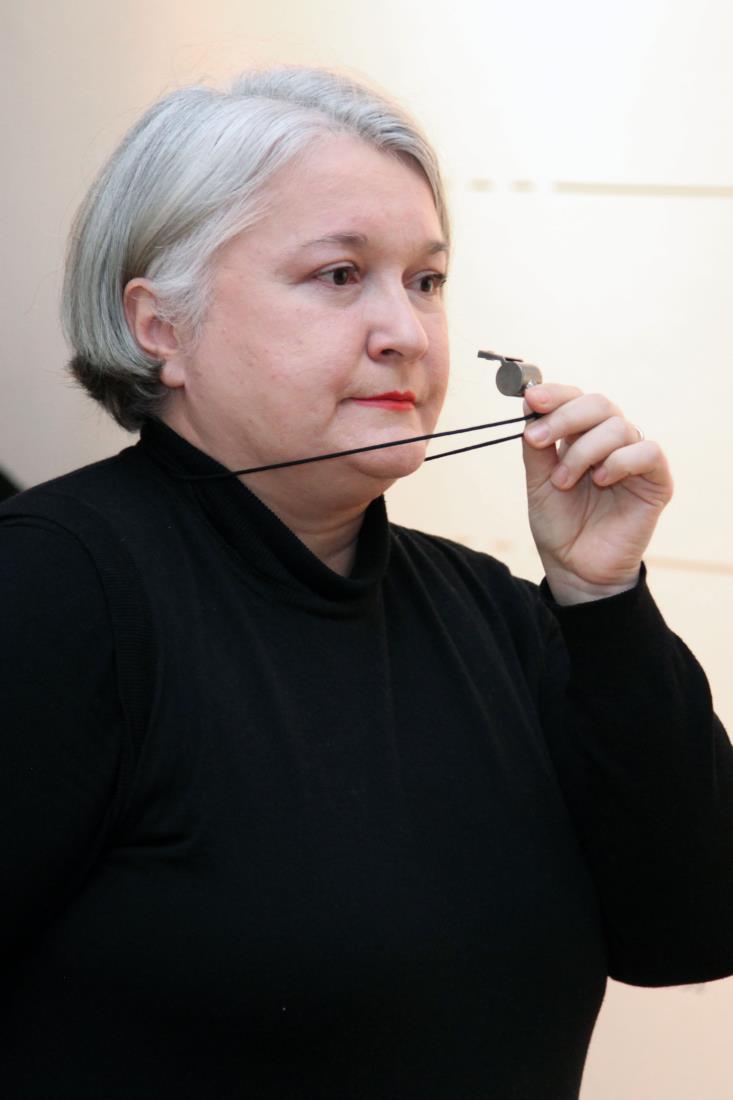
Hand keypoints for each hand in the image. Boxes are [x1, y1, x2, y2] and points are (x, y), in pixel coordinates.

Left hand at [521, 384, 672, 604]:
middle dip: (565, 417)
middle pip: (599, 404)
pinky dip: (619, 461)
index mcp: (581, 437)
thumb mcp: (537, 483)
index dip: (556, 394)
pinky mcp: (656, 481)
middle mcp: (610, 442)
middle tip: (538, 440)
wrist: (574, 567)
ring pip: (618, 426)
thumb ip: (537, 447)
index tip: (531, 399)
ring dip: (583, 451)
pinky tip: (600, 481)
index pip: (575, 399)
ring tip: (564, 482)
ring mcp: (634, 459)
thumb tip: (529, 405)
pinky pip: (647, 452)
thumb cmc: (559, 525)